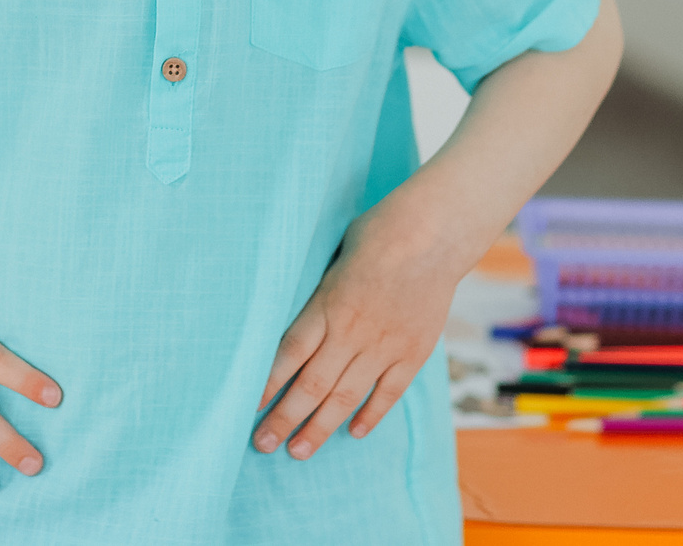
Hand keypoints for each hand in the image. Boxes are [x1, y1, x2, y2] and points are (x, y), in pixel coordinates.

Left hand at [252, 207, 460, 458]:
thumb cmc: (380, 232)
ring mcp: (384, 345)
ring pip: (346, 397)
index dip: (266, 385)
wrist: (435, 232)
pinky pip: (388, 393)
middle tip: (264, 443)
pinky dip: (370, 414)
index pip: (288, 355)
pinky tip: (354, 432)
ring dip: (320, 427)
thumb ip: (320, 291)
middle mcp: (352, 331)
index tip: (248, 408)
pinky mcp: (413, 352)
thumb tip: (303, 311)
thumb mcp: (335, 254)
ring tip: (299, 451)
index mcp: (327, 305)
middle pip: (311, 385)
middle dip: (285, 418)